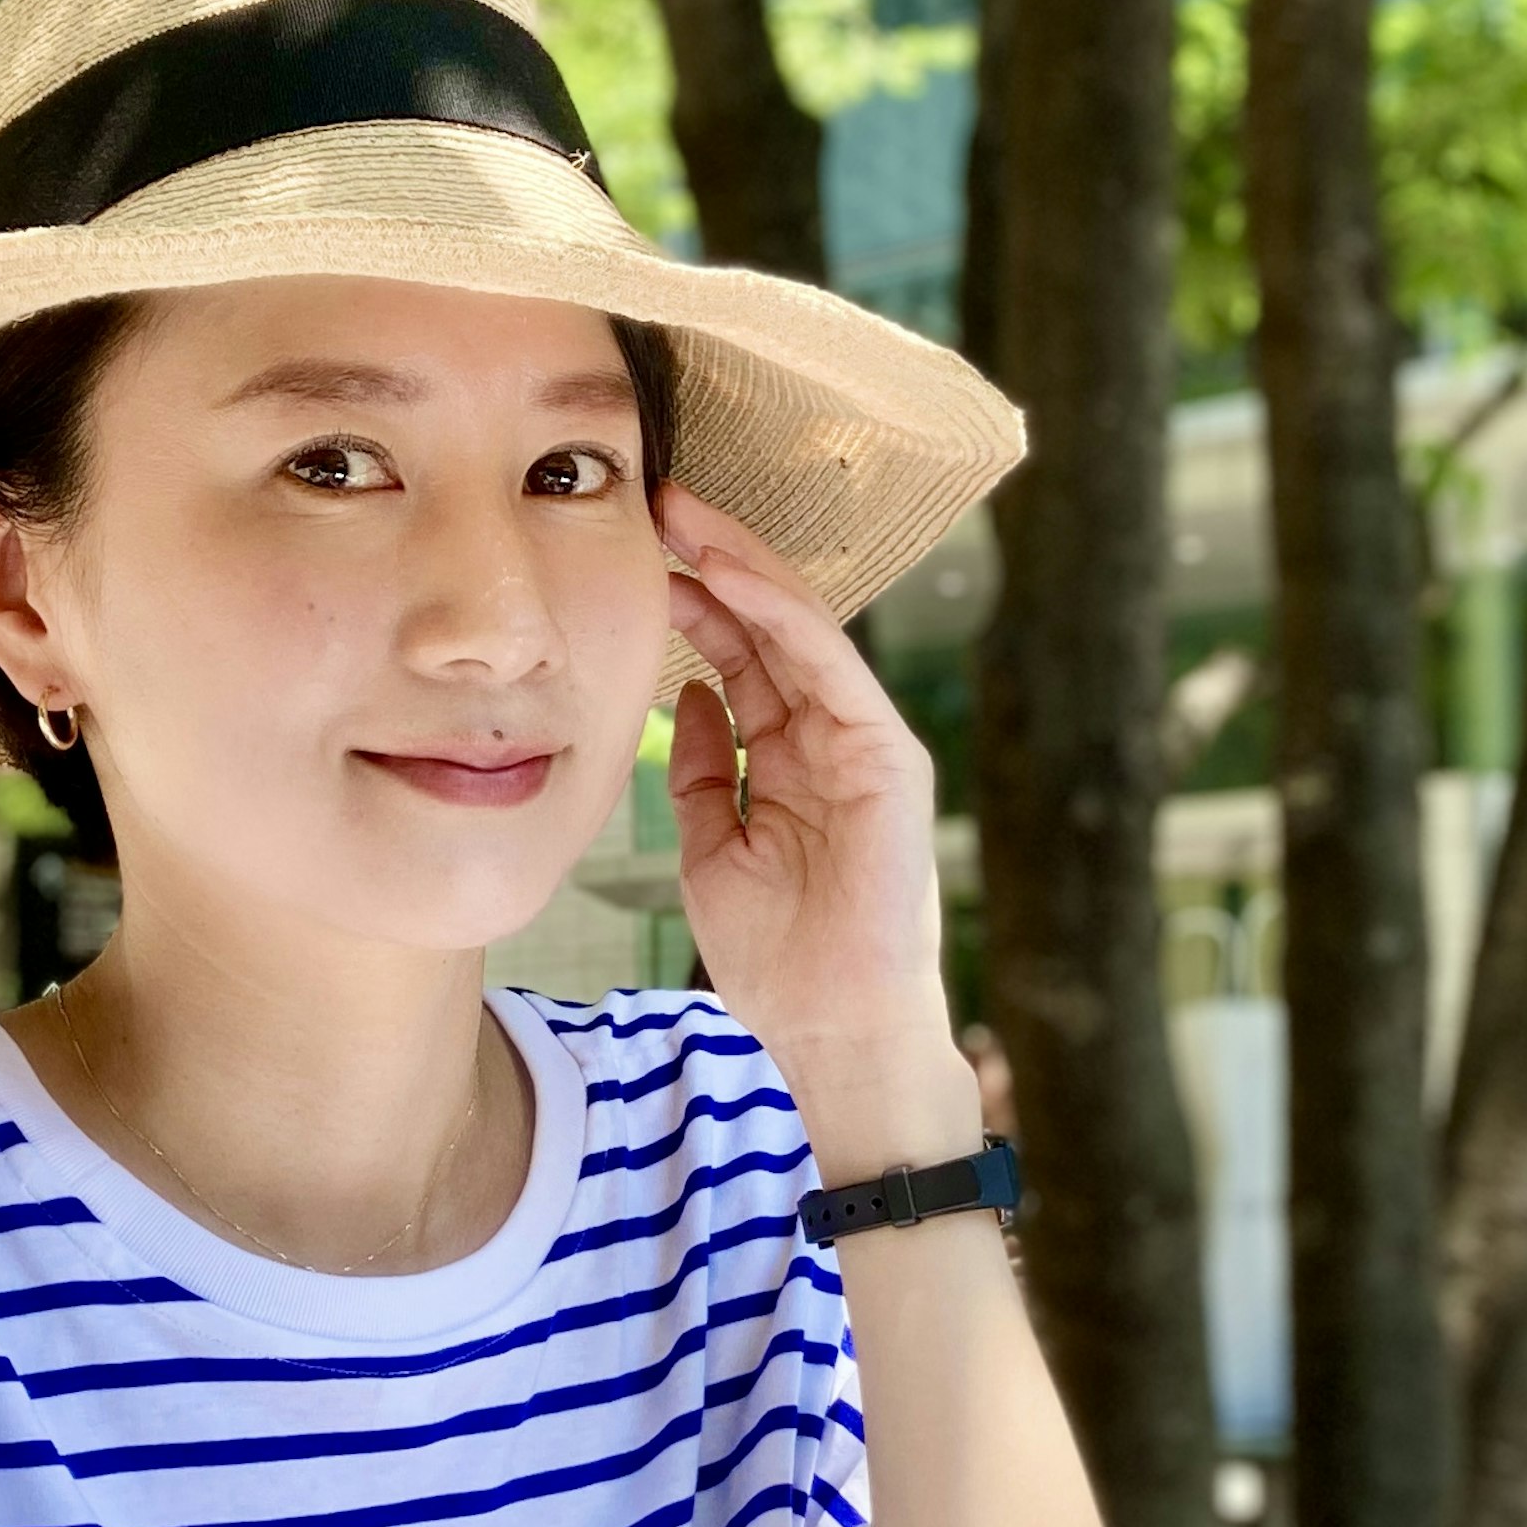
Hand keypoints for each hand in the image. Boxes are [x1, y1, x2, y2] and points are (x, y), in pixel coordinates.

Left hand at [656, 485, 977, 1172]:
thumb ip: (700, 775)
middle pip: (770, 624)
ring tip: (683, 512)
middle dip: (714, 559)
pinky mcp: (887, 756)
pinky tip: (728, 575)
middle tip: (656, 497)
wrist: (834, 1029)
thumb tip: (684, 699)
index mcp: (791, 756)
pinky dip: (778, 616)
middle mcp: (832, 736)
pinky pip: (829, 666)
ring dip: (740, 566)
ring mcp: (864, 741)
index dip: (694, 599)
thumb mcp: (712, 850)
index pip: (743, 654)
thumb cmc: (778, 957)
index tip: (638, 552)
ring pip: (801, 628)